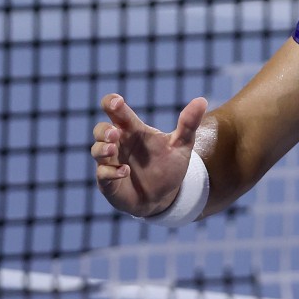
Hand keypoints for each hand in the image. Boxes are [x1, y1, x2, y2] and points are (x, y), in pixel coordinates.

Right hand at [91, 94, 208, 216]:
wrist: (166, 198)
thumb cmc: (168, 167)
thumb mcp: (182, 146)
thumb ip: (189, 124)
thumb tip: (202, 100)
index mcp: (132, 129)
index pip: (115, 110)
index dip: (111, 102)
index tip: (117, 102)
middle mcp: (119, 144)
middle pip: (100, 129)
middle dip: (103, 130)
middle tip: (114, 133)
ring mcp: (112, 163)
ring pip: (96, 150)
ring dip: (102, 148)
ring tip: (112, 148)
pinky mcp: (109, 182)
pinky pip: (102, 174)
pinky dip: (110, 172)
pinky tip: (124, 171)